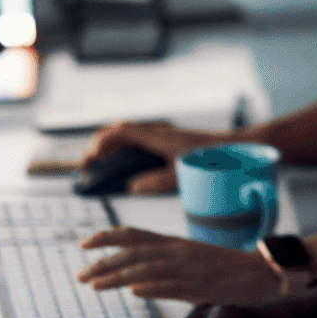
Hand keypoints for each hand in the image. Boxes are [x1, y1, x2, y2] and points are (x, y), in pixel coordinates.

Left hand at [77, 226, 280, 302]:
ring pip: (146, 268)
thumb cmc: (226, 271)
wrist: (262, 272)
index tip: (84, 244)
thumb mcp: (191, 261)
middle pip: (133, 252)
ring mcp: (188, 268)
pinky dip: (151, 286)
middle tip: (79, 274)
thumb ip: (165, 265)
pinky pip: (172, 285)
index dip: (106, 237)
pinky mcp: (201, 285)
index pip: (133, 234)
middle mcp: (177, 251)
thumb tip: (135, 280)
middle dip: (102, 262)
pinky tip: (133, 291)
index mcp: (174, 243)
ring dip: (116, 276)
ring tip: (94, 285)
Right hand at [79, 122, 224, 193]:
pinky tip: (118, 162)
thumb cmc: (208, 159)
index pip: (121, 131)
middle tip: (86, 163)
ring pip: (125, 133)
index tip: (91, 157)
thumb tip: (132, 188)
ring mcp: (159, 134)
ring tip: (95, 163)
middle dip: (98, 143)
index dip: (102, 142)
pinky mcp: (164, 140)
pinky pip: (135, 138)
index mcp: (156, 137)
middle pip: (118, 130)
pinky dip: (121, 147)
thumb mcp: (181, 174)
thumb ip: (156, 181)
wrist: (230, 146)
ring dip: (108, 144)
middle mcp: (155, 131)